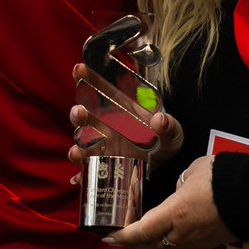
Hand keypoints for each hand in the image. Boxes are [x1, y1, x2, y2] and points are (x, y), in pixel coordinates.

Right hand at [67, 62, 182, 167]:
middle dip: (78, 113)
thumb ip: (168, 126)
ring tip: (75, 151)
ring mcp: (104, 145)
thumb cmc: (168, 140)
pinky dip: (82, 174)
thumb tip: (159, 121)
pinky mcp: (105, 165)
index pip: (101, 90)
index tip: (79, 69)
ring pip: (83, 143)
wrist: (170, 165)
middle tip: (79, 112)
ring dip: (77, 146)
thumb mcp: (173, 131)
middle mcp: (107, 125)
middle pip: (86, 116)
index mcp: (122, 109)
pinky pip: (89, 169)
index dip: (88, 78)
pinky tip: (78, 180)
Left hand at [103, 154, 234, 248]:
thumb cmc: (222, 178)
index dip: (121, 237)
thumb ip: (178, 184)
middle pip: (148, 246)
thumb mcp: (192, 172)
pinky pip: (180, 247)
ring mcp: (196, 241)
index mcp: (175, 214)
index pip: (140, 232)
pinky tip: (162, 234)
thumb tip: (177, 191)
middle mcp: (182, 233)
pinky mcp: (208, 243)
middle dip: (130, 243)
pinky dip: (165, 243)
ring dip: (147, 244)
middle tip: (115, 238)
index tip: (105, 236)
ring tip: (136, 236)